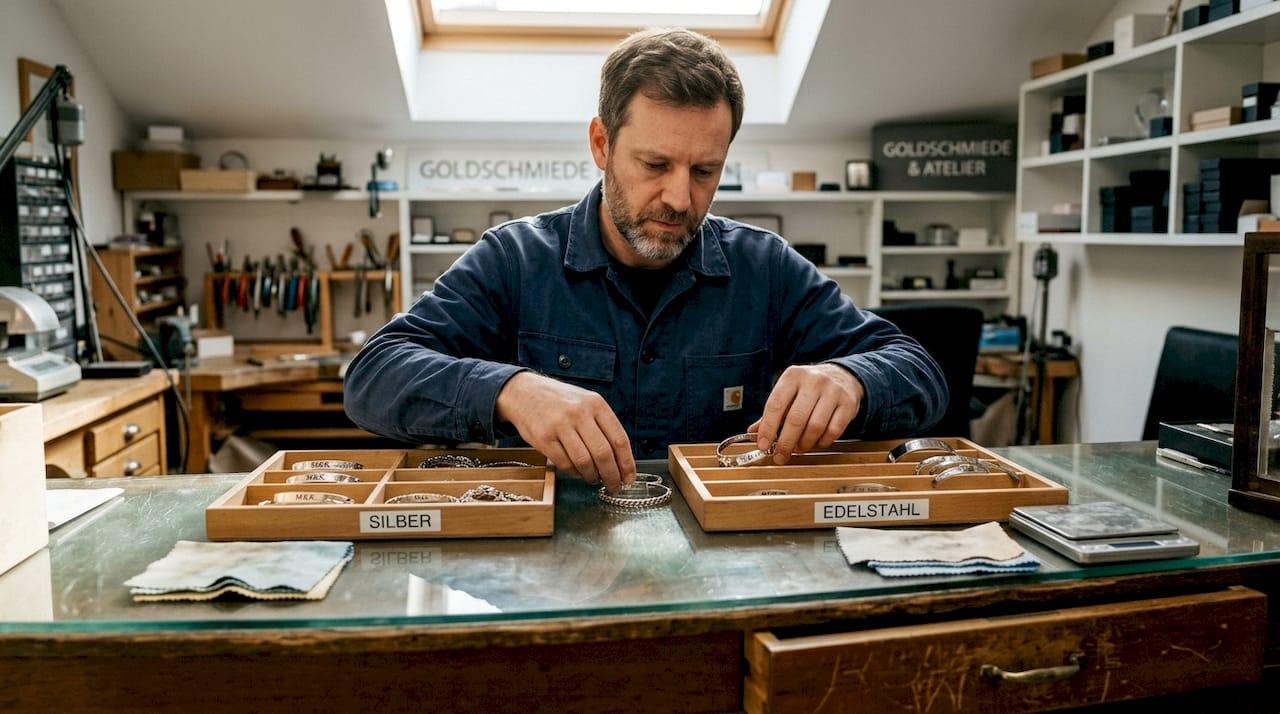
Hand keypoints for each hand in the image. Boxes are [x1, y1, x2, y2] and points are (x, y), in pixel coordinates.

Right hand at [495, 371, 636, 490]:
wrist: (524, 392)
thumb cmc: (559, 401)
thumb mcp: (585, 402)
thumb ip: (602, 425)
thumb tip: (621, 459)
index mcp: (596, 404)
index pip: (619, 439)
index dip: (627, 464)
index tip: (629, 478)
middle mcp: (579, 413)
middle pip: (603, 453)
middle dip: (612, 476)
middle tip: (614, 486)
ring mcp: (560, 425)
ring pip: (584, 461)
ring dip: (592, 477)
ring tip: (594, 479)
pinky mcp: (544, 438)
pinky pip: (564, 464)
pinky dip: (574, 473)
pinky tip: (577, 472)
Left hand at [750, 363, 863, 463]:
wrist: (842, 375)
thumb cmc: (809, 388)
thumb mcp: (789, 392)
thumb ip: (773, 412)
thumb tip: (753, 432)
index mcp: (792, 376)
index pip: (775, 404)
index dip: (767, 428)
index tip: (763, 446)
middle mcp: (813, 381)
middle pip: (796, 418)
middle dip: (785, 443)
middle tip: (780, 456)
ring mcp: (833, 391)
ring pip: (815, 426)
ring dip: (804, 444)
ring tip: (798, 449)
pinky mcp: (848, 403)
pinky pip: (834, 430)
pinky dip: (822, 442)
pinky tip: (816, 443)